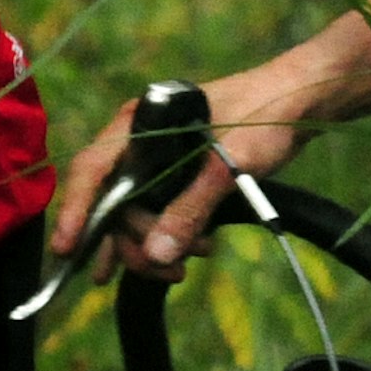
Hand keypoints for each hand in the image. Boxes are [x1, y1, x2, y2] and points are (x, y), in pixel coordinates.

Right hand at [47, 70, 306, 281]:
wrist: (305, 100)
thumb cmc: (266, 116)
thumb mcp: (227, 165)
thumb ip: (190, 208)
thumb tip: (156, 256)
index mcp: (140, 124)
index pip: (93, 169)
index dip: (76, 211)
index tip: (66, 250)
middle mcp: (141, 141)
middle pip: (115, 202)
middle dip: (134, 242)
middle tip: (166, 271)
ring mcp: (160, 158)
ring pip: (136, 213)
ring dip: (154, 245)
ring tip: (183, 268)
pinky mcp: (181, 173)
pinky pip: (159, 212)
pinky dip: (167, 237)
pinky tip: (182, 258)